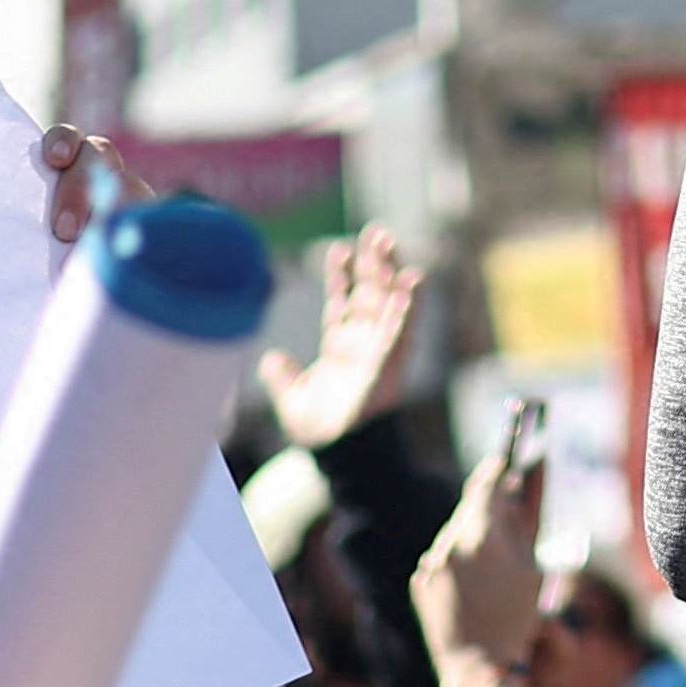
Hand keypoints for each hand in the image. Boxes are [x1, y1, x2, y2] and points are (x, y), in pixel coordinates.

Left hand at [261, 227, 425, 450]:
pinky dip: (408, 304)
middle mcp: (363, 344)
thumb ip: (283, 377)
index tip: (339, 249)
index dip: (341, 276)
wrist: (339, 455)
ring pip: (387, 303)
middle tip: (376, 231)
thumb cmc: (319, 432)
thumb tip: (272, 357)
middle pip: (370, 294)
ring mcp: (378, 350)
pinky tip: (413, 280)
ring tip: (390, 242)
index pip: (342, 303)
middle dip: (373, 263)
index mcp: (340, 348)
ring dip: (390, 272)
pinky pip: (401, 327)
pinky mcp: (390, 362)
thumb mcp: (292, 400)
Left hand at [411, 444, 543, 682]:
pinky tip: (468, 587)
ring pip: (452, 532)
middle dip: (484, 507)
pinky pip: (440, 557)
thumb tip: (512, 492)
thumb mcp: (530, 569)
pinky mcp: (419, 579)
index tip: (502, 461)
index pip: (485, 486)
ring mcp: (432, 562)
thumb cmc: (515, 619)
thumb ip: (518, 526)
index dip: (495, 471)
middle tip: (501, 508)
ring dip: (469, 537)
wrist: (479, 665)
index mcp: (483, 537)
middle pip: (467, 508)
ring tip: (487, 567)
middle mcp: (452, 544)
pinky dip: (454, 562)